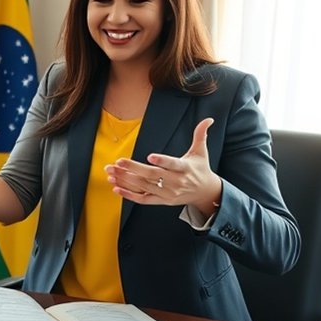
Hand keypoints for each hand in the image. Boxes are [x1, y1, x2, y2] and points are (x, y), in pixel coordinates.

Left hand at [105, 117, 222, 215]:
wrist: (204, 193)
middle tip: (118, 162)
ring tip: (111, 173)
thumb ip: (200, 135)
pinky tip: (116, 188)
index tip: (150, 157)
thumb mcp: (201, 152)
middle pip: (152, 175)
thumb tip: (209, 119)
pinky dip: (129, 195)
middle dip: (133, 168)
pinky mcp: (162, 201)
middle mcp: (176, 182)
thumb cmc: (200, 169)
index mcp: (185, 168)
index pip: (173, 164)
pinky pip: (144, 199)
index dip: (162, 161)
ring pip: (145, 187)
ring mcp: (168, 193)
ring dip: (126, 180)